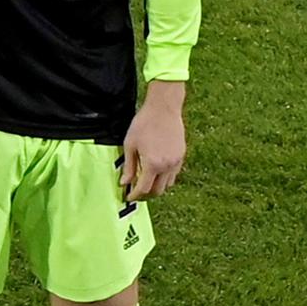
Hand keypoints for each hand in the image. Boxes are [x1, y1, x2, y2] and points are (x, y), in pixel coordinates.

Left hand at [119, 83, 187, 201]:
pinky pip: (174, 174)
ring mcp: (176, 161)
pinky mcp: (182, 155)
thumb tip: (124, 182)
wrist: (163, 108)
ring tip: (145, 182)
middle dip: (146, 194)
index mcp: (153, 164)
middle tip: (135, 191)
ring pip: (168, 184)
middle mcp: (167, 166)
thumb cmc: (144, 124)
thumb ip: (128, 166)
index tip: (128, 196)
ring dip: (156, 187)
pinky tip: (155, 172)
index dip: (134, 195)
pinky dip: (164, 178)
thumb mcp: (130, 145)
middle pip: (158, 191)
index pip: (144, 189)